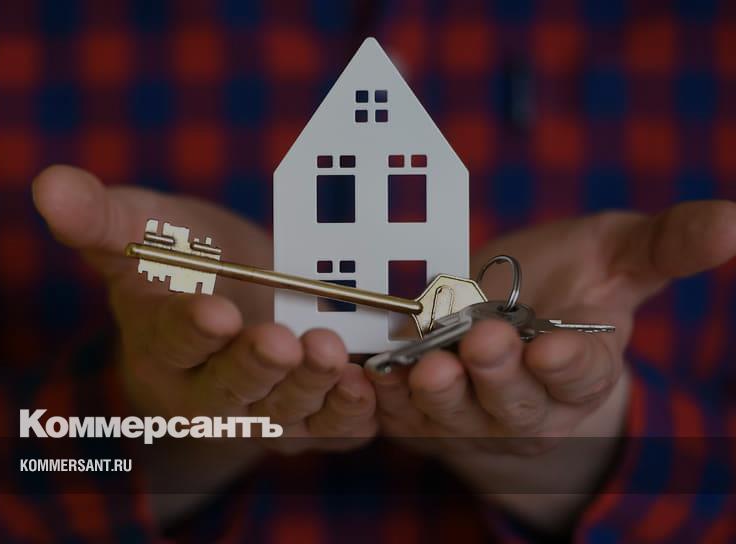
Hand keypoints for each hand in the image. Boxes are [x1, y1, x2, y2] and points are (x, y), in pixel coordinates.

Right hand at [32, 165, 375, 452]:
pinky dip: (348, 414)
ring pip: (279, 413)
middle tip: (278, 341)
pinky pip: (326, 429)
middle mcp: (204, 389)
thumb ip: (102, 217)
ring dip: (306, 388)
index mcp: (158, 343)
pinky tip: (368, 387)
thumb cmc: (181, 260)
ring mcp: (258, 410)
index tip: (211, 310)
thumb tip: (48, 184)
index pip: (169, 339)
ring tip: (327, 353)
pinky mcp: (305, 418)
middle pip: (226, 388)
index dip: (189, 329)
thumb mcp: (144, 231)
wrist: (233, 295)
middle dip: (252, 366)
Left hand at [369, 201, 735, 528]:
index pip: (581, 375)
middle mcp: (526, 404)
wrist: (501, 318)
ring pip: (452, 412)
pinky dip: (381, 396)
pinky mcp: (416, 413)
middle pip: (515, 403)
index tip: (554, 347)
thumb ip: (666, 244)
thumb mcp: (617, 255)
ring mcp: (467, 414)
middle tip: (487, 341)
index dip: (569, 364)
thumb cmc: (569, 283)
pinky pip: (396, 412)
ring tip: (429, 362)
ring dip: (438, 391)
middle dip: (500, 374)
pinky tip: (368, 372)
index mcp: (581, 372)